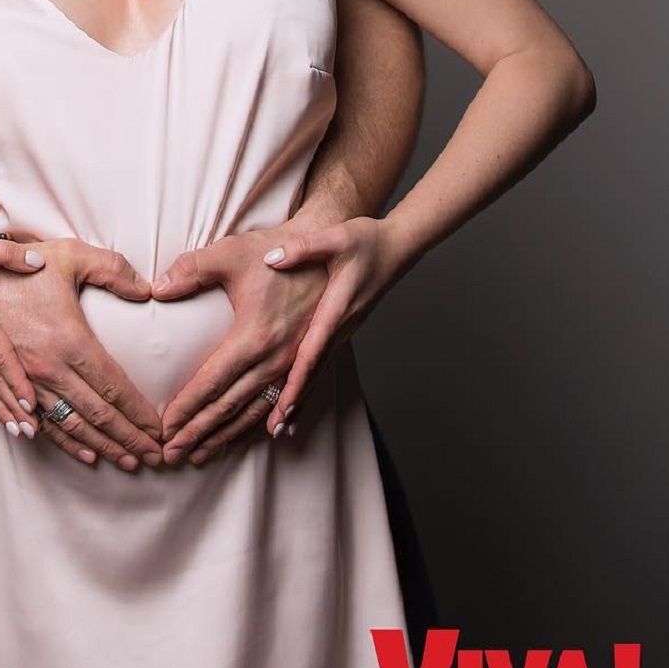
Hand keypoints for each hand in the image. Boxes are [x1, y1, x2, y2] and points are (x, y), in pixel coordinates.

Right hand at [0, 238, 163, 469]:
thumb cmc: (19, 267)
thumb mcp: (70, 255)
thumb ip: (112, 268)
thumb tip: (146, 290)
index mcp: (68, 340)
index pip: (113, 387)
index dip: (138, 413)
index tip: (159, 431)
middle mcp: (48, 368)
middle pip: (97, 414)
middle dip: (129, 439)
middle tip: (155, 457)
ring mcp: (25, 382)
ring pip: (71, 425)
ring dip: (102, 446)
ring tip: (127, 461)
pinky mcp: (7, 386)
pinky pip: (39, 423)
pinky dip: (64, 443)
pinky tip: (84, 453)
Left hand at [151, 222, 328, 464]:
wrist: (325, 250)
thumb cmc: (273, 250)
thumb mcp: (229, 253)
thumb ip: (191, 270)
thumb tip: (157, 289)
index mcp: (255, 336)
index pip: (212, 382)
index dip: (187, 407)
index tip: (164, 428)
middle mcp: (276, 358)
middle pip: (230, 406)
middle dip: (198, 432)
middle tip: (171, 454)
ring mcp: (293, 364)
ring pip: (254, 411)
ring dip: (225, 436)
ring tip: (199, 455)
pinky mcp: (305, 362)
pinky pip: (281, 403)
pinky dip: (261, 423)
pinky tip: (257, 437)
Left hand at [260, 216, 404, 437]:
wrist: (397, 245)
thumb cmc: (366, 239)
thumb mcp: (334, 238)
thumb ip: (303, 247)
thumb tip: (272, 257)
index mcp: (336, 308)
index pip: (312, 351)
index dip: (297, 380)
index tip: (282, 406)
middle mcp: (341, 327)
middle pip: (314, 372)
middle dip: (294, 402)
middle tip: (276, 429)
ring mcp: (344, 330)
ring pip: (319, 372)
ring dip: (301, 399)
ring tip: (282, 427)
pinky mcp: (343, 329)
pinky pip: (323, 362)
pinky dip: (309, 384)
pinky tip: (297, 400)